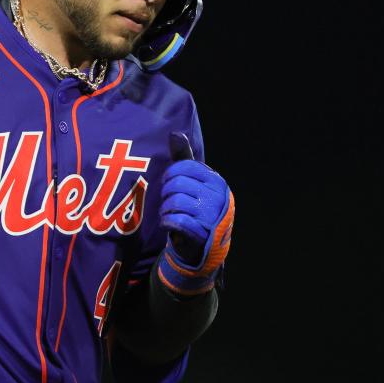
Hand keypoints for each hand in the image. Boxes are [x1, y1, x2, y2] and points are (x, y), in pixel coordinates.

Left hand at [156, 132, 234, 295]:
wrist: (205, 248)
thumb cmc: (197, 209)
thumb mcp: (194, 183)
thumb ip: (184, 159)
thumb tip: (175, 134)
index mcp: (216, 181)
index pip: (184, 167)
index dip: (170, 175)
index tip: (170, 184)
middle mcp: (218, 197)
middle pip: (176, 184)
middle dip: (166, 193)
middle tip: (168, 202)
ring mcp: (212, 216)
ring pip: (174, 202)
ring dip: (165, 209)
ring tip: (169, 213)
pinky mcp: (203, 234)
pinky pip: (176, 220)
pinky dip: (167, 222)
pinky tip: (168, 224)